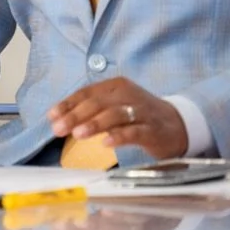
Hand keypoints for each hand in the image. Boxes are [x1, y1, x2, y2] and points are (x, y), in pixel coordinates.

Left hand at [49, 80, 187, 159]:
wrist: (178, 124)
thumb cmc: (138, 116)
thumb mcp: (114, 106)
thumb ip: (90, 111)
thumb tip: (58, 118)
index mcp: (115, 86)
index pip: (87, 92)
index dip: (67, 104)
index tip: (51, 116)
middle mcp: (128, 95)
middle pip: (98, 103)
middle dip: (75, 115)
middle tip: (58, 129)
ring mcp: (141, 111)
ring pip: (115, 114)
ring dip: (94, 124)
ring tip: (77, 134)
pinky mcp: (152, 129)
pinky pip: (134, 131)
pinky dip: (119, 136)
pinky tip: (105, 143)